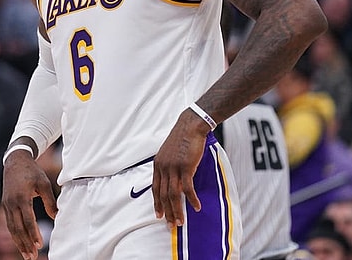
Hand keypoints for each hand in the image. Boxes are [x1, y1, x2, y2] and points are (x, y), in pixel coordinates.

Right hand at [2, 150, 57, 259]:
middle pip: (18, 228)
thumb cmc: (32, 172)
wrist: (15, 161)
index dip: (34, 233)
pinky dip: (15, 235)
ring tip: (27, 255)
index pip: (28, 220)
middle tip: (32, 256)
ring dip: (19, 243)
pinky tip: (21, 243)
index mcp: (22, 197)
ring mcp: (6, 205)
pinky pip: (10, 223)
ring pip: (12, 228)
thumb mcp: (44, 183)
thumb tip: (57, 217)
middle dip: (25, 244)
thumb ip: (50, 201)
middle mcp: (11, 203)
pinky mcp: (5, 205)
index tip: (40, 244)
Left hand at [153, 110, 209, 227]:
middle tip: (171, 225)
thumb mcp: (170, 152)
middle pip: (162, 195)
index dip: (157, 203)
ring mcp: (173, 168)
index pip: (155, 188)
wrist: (191, 126)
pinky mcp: (185, 167)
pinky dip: (191, 199)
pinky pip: (187, 188)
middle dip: (167, 212)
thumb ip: (169, 166)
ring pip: (173, 194)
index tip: (159, 215)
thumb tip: (174, 179)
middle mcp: (163, 167)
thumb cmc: (183, 138)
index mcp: (158, 165)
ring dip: (177, 210)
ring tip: (181, 222)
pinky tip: (197, 207)